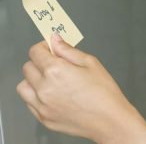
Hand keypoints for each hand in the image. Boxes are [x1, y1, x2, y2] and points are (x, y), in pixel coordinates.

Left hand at [17, 34, 145, 143]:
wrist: (108, 119)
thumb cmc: (102, 90)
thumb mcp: (90, 62)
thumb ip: (68, 50)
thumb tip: (55, 40)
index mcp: (55, 71)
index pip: (35, 52)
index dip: (43, 46)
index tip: (51, 47)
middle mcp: (43, 88)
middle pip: (27, 68)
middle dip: (38, 61)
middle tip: (54, 62)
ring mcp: (41, 106)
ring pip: (23, 87)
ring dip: (32, 80)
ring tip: (49, 80)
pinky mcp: (43, 119)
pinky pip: (29, 103)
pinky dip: (35, 96)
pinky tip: (52, 94)